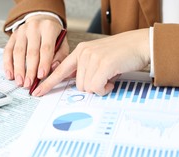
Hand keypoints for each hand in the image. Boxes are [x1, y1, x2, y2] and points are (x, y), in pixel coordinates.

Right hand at [3, 15, 68, 88]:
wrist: (41, 20)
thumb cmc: (54, 36)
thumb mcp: (63, 43)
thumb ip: (60, 56)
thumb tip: (52, 68)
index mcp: (49, 28)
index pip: (46, 48)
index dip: (43, 63)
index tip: (41, 76)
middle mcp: (34, 27)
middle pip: (31, 52)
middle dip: (30, 70)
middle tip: (29, 84)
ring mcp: (21, 31)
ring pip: (18, 52)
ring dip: (18, 69)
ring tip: (20, 82)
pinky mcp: (12, 36)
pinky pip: (8, 51)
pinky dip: (8, 64)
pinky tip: (10, 75)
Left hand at [32, 28, 149, 95]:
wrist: (140, 44)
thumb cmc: (122, 54)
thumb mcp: (99, 58)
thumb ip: (86, 69)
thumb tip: (80, 85)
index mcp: (81, 51)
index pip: (60, 70)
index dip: (48, 83)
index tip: (37, 91)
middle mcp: (84, 53)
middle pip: (78, 85)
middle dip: (92, 86)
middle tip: (105, 78)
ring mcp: (92, 58)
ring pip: (87, 88)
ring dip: (100, 87)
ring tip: (110, 76)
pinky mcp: (102, 64)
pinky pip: (96, 88)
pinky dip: (105, 89)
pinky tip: (112, 80)